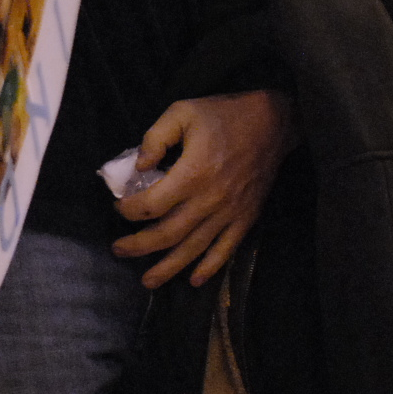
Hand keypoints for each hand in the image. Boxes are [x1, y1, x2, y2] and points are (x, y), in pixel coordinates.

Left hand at [113, 90, 298, 287]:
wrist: (274, 122)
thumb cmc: (224, 115)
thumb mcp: (183, 111)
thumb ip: (156, 137)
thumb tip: (138, 167)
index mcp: (193, 172)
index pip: (151, 204)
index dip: (129, 210)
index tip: (118, 206)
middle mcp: (210, 199)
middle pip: (167, 234)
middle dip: (139, 246)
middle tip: (118, 250)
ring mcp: (230, 212)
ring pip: (194, 248)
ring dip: (168, 268)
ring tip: (148, 281)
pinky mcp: (246, 217)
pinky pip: (227, 249)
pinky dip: (210, 267)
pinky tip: (195, 280)